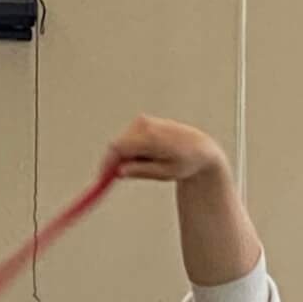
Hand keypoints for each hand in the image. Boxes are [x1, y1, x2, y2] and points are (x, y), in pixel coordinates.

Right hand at [103, 116, 227, 185]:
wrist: (200, 148)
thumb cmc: (185, 162)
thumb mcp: (165, 173)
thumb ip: (141, 171)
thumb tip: (120, 172)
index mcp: (152, 138)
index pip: (119, 148)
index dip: (107, 164)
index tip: (101, 179)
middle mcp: (146, 125)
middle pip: (117, 145)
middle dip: (114, 163)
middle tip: (116, 180)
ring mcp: (144, 121)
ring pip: (122, 144)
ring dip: (126, 158)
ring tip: (148, 166)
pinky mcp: (143, 122)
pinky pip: (128, 140)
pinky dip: (131, 151)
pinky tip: (149, 157)